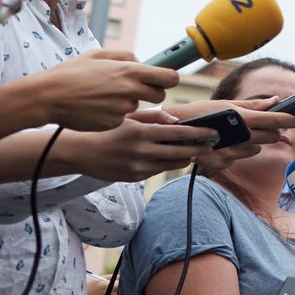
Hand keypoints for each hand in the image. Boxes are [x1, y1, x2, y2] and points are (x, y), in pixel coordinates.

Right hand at [23, 49, 177, 131]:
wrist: (47, 97)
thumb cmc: (70, 74)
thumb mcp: (97, 55)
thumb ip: (125, 56)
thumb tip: (142, 62)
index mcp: (130, 71)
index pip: (170, 78)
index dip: (168, 79)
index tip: (164, 80)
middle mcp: (130, 90)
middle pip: (160, 96)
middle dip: (151, 93)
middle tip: (133, 89)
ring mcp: (123, 109)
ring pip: (137, 107)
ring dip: (127, 103)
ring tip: (103, 96)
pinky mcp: (114, 123)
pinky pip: (122, 118)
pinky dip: (113, 114)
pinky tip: (96, 108)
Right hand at [55, 110, 215, 178]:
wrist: (80, 151)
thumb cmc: (108, 130)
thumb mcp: (129, 118)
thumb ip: (155, 117)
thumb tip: (177, 121)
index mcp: (142, 132)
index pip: (179, 132)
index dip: (199, 133)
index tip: (213, 132)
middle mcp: (142, 151)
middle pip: (181, 152)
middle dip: (199, 149)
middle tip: (211, 145)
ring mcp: (138, 166)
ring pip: (172, 164)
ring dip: (185, 158)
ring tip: (194, 152)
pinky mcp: (134, 177)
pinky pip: (158, 171)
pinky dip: (167, 164)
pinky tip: (172, 158)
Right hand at [165, 97, 294, 176]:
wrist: (170, 132)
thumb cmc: (198, 114)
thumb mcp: (225, 105)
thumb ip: (252, 106)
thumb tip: (276, 100)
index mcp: (239, 118)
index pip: (272, 120)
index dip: (288, 119)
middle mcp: (236, 136)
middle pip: (270, 137)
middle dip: (272, 131)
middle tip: (266, 125)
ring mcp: (229, 152)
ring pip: (256, 148)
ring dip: (253, 142)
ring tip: (236, 133)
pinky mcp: (221, 163)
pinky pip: (239, 157)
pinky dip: (236, 151)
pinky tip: (224, 144)